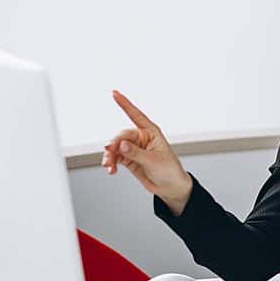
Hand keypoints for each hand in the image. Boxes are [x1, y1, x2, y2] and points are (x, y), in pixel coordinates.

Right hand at [103, 90, 192, 213]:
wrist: (170, 187)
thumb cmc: (169, 170)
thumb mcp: (153, 161)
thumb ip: (135, 153)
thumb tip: (121, 145)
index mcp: (151, 132)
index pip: (136, 115)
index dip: (125, 104)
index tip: (115, 93)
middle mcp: (141, 138)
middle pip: (121, 136)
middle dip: (113, 144)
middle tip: (109, 152)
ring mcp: (134, 149)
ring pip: (115, 147)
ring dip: (110, 156)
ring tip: (109, 166)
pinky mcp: (128, 159)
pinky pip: (115, 157)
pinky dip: (111, 163)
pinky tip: (111, 169)